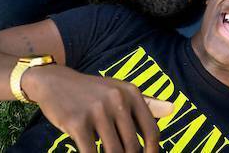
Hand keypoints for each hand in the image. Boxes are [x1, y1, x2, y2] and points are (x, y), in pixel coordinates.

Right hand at [23, 65, 173, 152]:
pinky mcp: (77, 122)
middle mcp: (117, 100)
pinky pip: (90, 152)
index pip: (151, 131)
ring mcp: (97, 110)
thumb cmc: (93, 92)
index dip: (152, 152)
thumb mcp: (121, 91)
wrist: (55, 82)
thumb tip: (172, 109)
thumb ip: (147, 103)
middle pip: (132, 146)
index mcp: (131, 93)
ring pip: (113, 152)